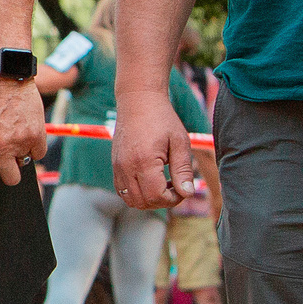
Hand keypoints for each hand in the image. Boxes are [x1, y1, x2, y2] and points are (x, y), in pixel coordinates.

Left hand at [0, 74, 45, 184]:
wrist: (4, 76)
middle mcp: (2, 147)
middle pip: (11, 178)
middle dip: (9, 170)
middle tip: (9, 159)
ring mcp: (21, 142)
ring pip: (25, 162)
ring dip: (22, 152)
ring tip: (17, 134)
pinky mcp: (37, 135)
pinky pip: (39, 152)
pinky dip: (35, 146)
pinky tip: (28, 132)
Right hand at [111, 94, 199, 210]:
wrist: (138, 100)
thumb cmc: (162, 119)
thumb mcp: (179, 142)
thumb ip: (183, 169)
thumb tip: (187, 193)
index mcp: (144, 161)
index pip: (157, 196)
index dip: (173, 199)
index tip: (183, 188)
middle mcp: (127, 167)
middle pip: (144, 202)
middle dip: (162, 201)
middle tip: (175, 187)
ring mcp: (118, 167)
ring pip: (132, 200)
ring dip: (149, 200)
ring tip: (163, 184)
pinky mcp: (115, 166)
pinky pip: (123, 192)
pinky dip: (137, 194)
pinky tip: (150, 181)